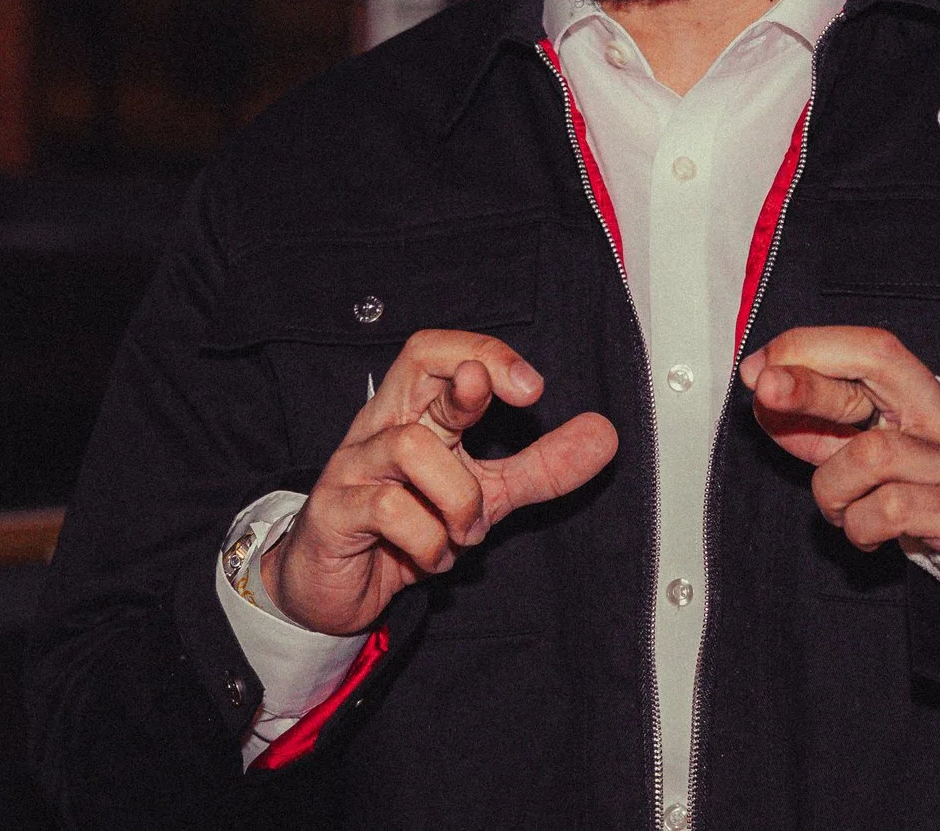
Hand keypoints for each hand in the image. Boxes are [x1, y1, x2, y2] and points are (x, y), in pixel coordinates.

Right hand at [256, 330, 617, 635]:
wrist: (334, 588)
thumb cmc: (404, 526)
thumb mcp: (484, 495)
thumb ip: (540, 466)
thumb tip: (604, 435)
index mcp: (416, 412)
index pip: (438, 351)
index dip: (486, 352)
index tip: (532, 388)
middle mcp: (382, 426)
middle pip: (417, 364)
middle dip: (471, 380)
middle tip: (513, 401)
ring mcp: (354, 465)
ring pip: (414, 447)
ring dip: (459, 497)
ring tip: (464, 530)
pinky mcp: (335, 511)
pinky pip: (390, 509)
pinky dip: (428, 540)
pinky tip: (430, 556)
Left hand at [740, 326, 939, 554]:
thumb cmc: (909, 475)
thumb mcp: (856, 439)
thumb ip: (812, 419)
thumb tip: (760, 390)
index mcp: (912, 386)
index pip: (868, 347)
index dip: (810, 348)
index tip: (759, 367)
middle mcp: (937, 414)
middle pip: (876, 378)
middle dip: (809, 382)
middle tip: (764, 389)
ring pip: (869, 456)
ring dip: (830, 488)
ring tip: (837, 504)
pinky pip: (885, 512)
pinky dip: (857, 525)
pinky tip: (863, 528)